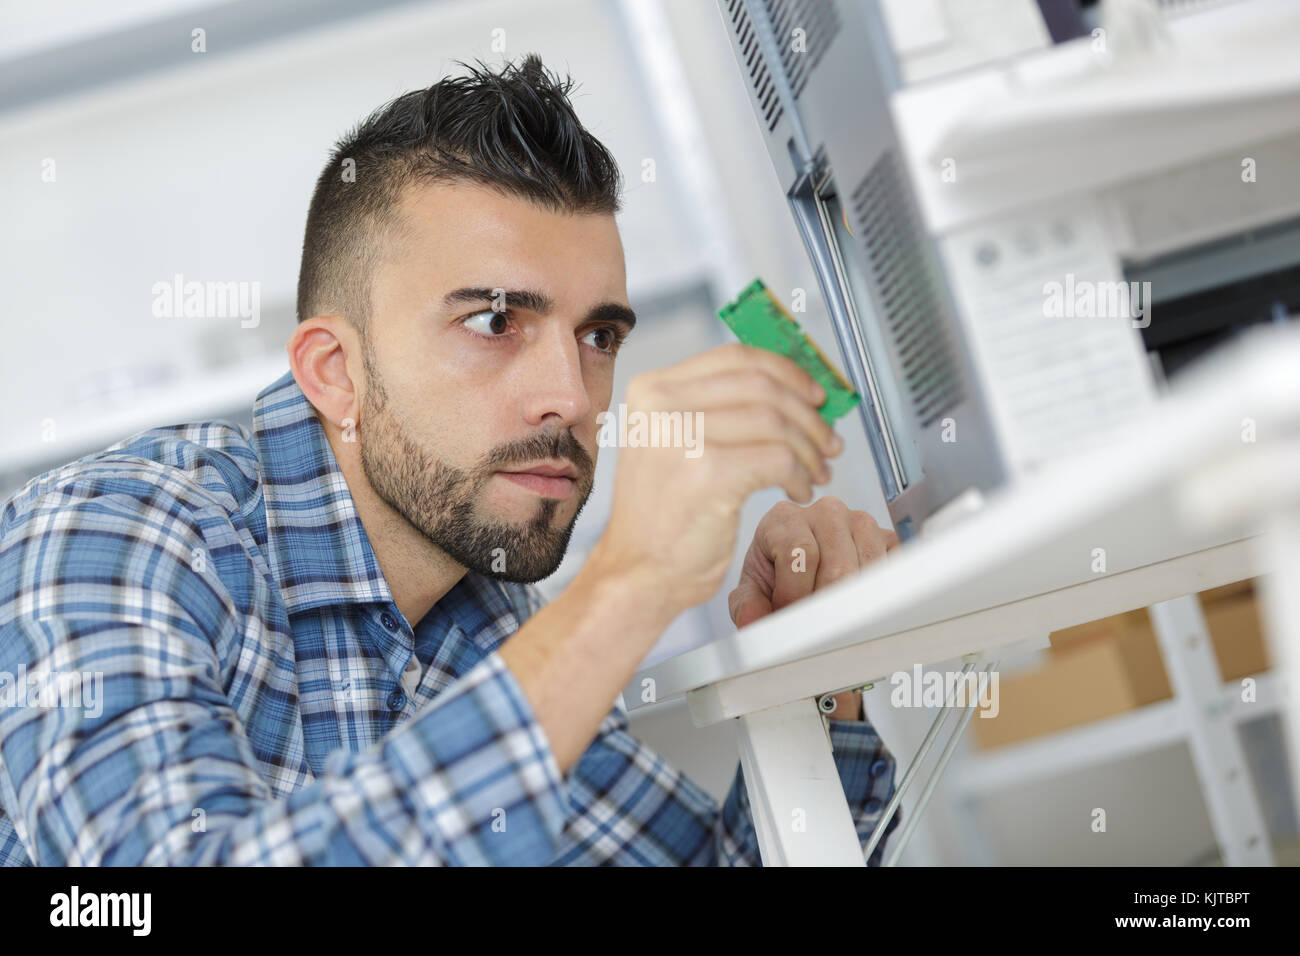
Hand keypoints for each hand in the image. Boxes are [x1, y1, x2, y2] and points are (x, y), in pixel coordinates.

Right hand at [590, 343, 842, 616]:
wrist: (638, 571)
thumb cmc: (662, 516)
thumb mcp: (674, 443)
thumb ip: (717, 410)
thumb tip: (790, 392)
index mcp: (652, 390)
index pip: (735, 358)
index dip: (786, 372)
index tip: (812, 393)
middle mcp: (661, 405)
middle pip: (762, 386)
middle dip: (808, 415)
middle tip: (827, 439)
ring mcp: (682, 436)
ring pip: (776, 422)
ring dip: (809, 449)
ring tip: (815, 471)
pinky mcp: (708, 472)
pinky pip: (778, 458)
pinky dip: (799, 475)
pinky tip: (798, 490)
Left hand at [726, 496, 898, 719]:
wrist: (799, 567)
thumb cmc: (775, 574)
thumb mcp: (752, 590)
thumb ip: (747, 605)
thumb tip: (752, 619)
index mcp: (785, 518)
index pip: (800, 554)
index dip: (795, 594)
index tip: (788, 613)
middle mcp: (825, 512)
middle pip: (838, 568)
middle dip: (824, 605)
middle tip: (813, 621)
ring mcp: (861, 522)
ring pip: (867, 572)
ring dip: (851, 602)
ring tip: (832, 609)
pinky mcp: (888, 537)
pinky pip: (891, 571)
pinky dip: (877, 593)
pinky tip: (857, 599)